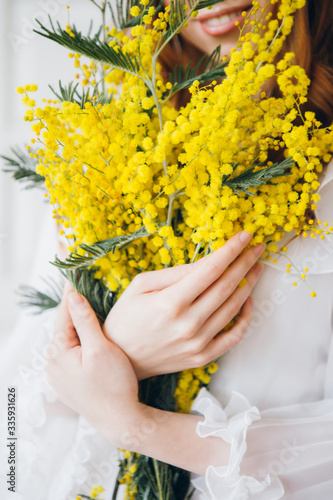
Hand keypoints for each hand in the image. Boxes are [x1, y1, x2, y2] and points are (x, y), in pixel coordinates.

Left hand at [44, 285, 139, 443]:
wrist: (120, 419)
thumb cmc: (113, 384)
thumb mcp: (100, 348)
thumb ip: (85, 322)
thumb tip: (73, 297)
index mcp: (58, 352)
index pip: (64, 314)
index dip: (71, 292)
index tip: (73, 273)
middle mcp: (52, 362)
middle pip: (66, 326)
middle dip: (75, 308)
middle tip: (84, 287)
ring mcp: (59, 373)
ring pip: (70, 340)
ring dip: (79, 324)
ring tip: (89, 307)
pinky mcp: (69, 381)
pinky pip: (73, 353)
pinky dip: (82, 341)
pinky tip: (92, 335)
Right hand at [104, 231, 264, 379]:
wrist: (121, 358)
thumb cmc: (127, 317)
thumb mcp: (141, 285)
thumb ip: (175, 273)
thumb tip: (207, 262)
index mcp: (170, 302)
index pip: (210, 270)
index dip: (231, 250)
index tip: (244, 236)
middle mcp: (188, 323)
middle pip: (227, 286)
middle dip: (246, 263)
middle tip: (258, 248)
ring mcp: (197, 343)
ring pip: (234, 309)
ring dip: (249, 285)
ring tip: (256, 268)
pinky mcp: (202, 356)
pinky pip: (233, 337)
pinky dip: (245, 318)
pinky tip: (247, 301)